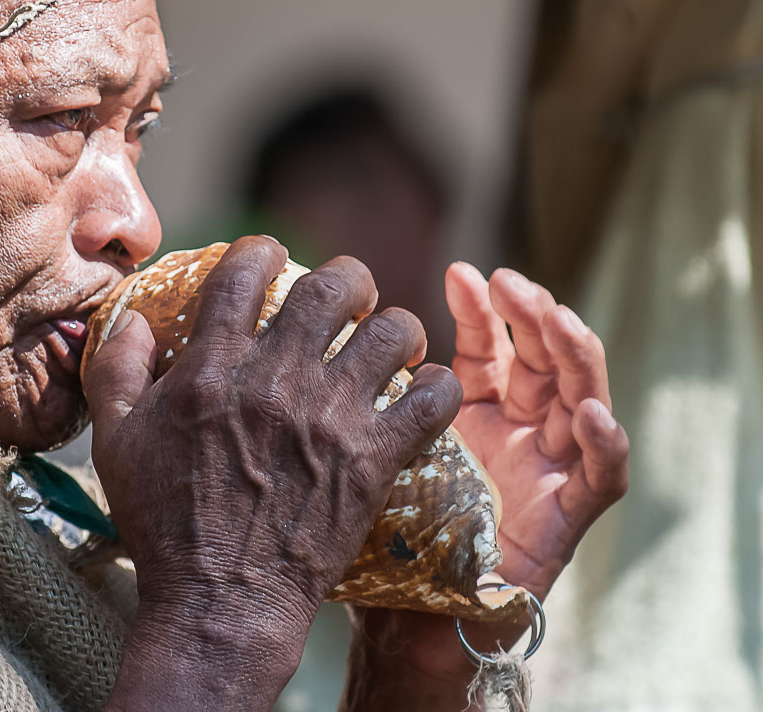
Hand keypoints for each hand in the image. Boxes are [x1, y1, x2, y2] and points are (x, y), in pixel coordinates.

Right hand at [85, 236, 462, 711]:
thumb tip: (135, 320)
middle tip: (348, 297)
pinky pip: (430, 401)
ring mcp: (330, 417)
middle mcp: (276, 379)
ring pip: (390, 332)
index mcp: (213, 367)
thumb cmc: (162, 523)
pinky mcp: (373, 459)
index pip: (246, 271)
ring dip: (395, 327)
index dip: (263, 249)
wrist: (220, 601)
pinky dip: (437, 387)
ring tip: (393, 342)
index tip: (273, 258)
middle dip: (346, 279)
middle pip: (331, 287)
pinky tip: (426, 391)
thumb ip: (115, 370)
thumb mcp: (115, 441)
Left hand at [341, 263, 628, 709]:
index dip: (479, 308)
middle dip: (527, 314)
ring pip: (578, 396)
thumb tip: (295, 337)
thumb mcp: (355, 452)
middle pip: (537, 358)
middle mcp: (512, 434)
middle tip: (507, 282)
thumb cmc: (364, 540)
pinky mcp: (566, 521)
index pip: (484, 346)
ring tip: (553, 318)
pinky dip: (606, 443)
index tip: (459, 272)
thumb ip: (352, 402)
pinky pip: (602, 478)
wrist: (398, 629)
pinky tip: (590, 414)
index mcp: (465, 414)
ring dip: (572, 354)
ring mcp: (544, 472)